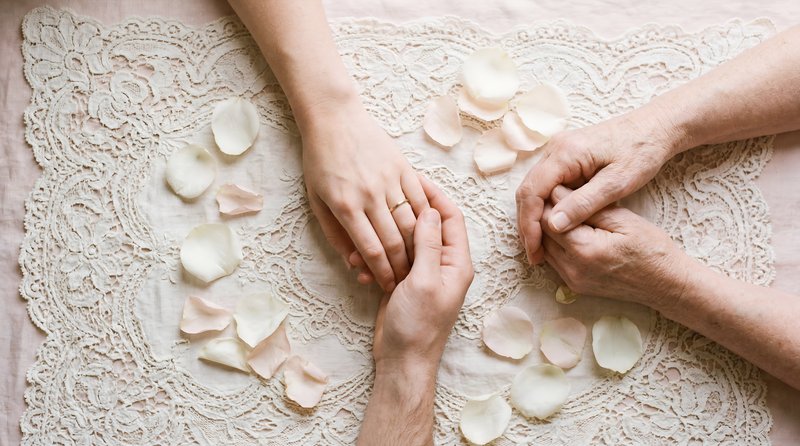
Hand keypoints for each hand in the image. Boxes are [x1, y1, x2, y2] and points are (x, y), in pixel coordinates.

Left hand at [301, 97, 428, 292]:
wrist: (334, 118)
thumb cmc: (319, 159)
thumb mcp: (316, 199)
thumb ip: (333, 233)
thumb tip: (351, 261)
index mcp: (346, 206)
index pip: (371, 250)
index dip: (382, 272)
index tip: (388, 284)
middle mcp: (370, 195)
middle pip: (395, 241)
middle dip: (403, 266)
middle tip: (405, 280)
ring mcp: (389, 180)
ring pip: (413, 223)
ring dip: (417, 247)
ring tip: (416, 262)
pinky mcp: (403, 167)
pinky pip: (420, 199)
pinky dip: (426, 219)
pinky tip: (426, 232)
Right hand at [373, 176, 473, 372]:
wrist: (402, 361)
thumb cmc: (419, 325)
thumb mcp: (425, 281)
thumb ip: (429, 245)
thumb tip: (429, 211)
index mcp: (457, 262)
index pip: (451, 217)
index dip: (435, 196)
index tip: (414, 178)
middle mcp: (443, 264)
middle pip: (429, 225)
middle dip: (408, 210)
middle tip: (386, 192)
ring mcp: (423, 273)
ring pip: (407, 240)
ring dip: (387, 235)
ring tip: (366, 229)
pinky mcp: (404, 282)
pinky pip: (392, 259)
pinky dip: (377, 256)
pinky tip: (360, 262)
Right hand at [516, 107, 683, 264]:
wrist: (655, 127)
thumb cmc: (642, 151)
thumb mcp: (617, 183)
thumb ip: (584, 204)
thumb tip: (552, 225)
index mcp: (565, 153)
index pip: (532, 192)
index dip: (529, 224)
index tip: (534, 251)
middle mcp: (555, 149)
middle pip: (527, 191)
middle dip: (528, 224)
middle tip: (535, 254)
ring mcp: (558, 151)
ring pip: (534, 189)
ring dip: (535, 217)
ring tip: (542, 245)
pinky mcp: (564, 157)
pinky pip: (546, 184)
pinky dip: (545, 207)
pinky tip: (554, 225)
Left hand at [541, 185, 692, 311]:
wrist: (666, 284)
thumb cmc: (652, 248)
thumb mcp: (624, 220)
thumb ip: (587, 207)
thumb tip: (556, 191)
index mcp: (585, 250)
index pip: (548, 220)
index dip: (550, 200)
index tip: (561, 186)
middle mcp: (572, 269)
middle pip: (542, 235)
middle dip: (547, 214)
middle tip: (561, 196)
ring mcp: (572, 281)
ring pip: (545, 248)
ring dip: (550, 229)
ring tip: (565, 211)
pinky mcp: (575, 286)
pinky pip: (554, 260)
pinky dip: (557, 244)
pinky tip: (570, 230)